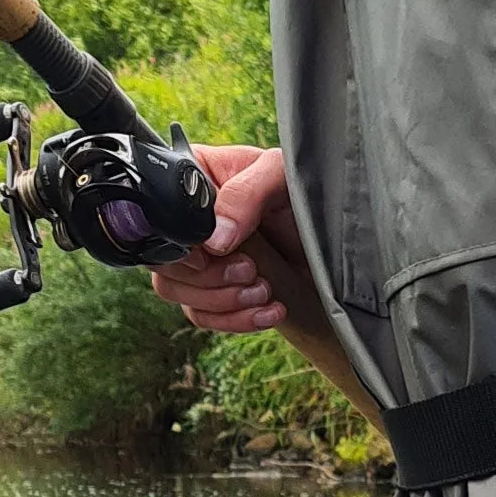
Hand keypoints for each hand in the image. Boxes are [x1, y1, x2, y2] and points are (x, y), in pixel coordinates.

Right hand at [152, 145, 306, 335]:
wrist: (335, 232)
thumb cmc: (303, 189)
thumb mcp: (277, 175)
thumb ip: (245, 196)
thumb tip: (213, 241)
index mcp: (191, 182)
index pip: (159, 221)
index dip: (182, 246)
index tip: (214, 254)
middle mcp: (188, 223)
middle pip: (164, 265)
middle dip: (209, 278)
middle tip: (251, 271)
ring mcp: (200, 260)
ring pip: (180, 296)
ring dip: (224, 302)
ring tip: (265, 289)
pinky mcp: (217, 290)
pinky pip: (205, 317)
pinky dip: (236, 321)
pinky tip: (270, 311)